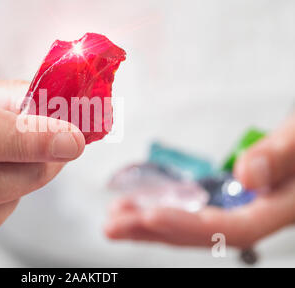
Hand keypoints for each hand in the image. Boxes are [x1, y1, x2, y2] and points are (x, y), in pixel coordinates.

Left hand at [105, 115, 294, 247]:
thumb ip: (279, 156)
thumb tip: (246, 176)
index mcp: (276, 209)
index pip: (228, 230)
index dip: (187, 226)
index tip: (149, 215)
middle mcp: (255, 216)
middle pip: (201, 233)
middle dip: (154, 231)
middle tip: (112, 226)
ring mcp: (240, 208)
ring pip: (193, 223)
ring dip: (152, 223)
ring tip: (117, 217)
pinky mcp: (230, 197)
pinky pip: (195, 209)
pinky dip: (166, 207)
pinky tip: (140, 203)